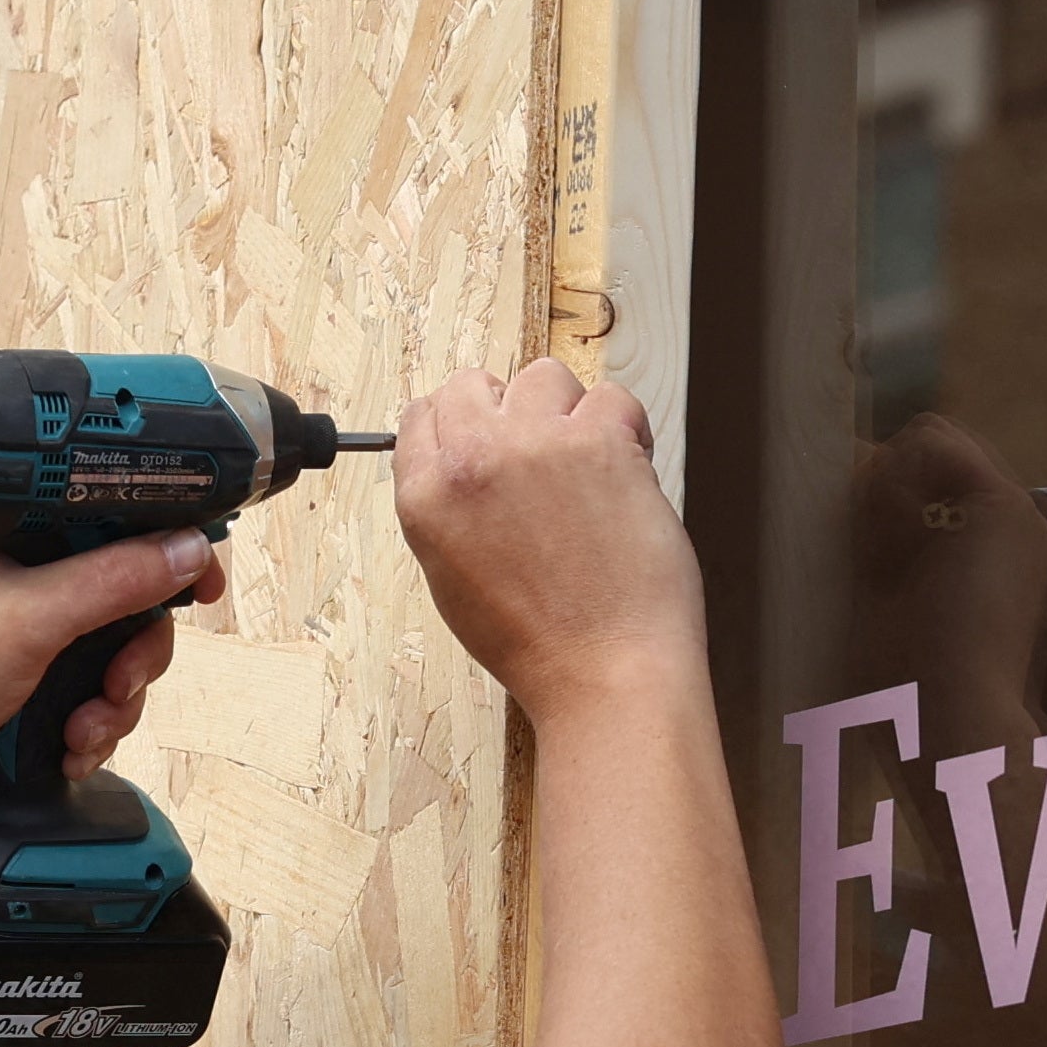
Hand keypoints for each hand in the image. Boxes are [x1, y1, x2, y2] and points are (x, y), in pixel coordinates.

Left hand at [0, 523, 227, 799]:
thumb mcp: (32, 617)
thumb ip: (116, 579)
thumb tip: (187, 548)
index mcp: (18, 529)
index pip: (115, 520)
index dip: (166, 555)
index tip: (201, 589)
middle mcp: (21, 573)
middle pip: (124, 600)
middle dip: (133, 657)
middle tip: (120, 685)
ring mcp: (19, 629)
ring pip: (108, 656)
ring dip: (110, 703)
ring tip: (81, 731)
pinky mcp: (17, 679)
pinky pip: (81, 694)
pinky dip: (86, 726)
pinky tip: (67, 749)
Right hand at [396, 359, 700, 714]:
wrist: (606, 670)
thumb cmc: (539, 643)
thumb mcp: (453, 579)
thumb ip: (449, 509)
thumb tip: (464, 463)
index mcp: (427, 497)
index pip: (422, 416)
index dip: (458, 423)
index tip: (483, 436)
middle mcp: (474, 459)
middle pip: (474, 384)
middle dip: (505, 409)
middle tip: (538, 451)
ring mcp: (537, 443)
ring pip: (544, 377)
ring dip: (565, 411)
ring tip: (585, 463)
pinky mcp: (602, 440)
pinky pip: (611, 397)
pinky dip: (623, 427)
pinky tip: (624, 468)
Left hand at [849, 415, 1046, 735]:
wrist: (939, 728)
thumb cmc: (897, 695)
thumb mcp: (872, 596)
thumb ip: (872, 534)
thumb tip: (854, 454)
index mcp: (985, 558)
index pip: (922, 480)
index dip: (876, 502)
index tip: (866, 567)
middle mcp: (1010, 531)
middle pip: (922, 452)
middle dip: (877, 495)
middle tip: (878, 571)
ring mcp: (1017, 515)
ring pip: (924, 438)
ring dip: (883, 494)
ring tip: (892, 566)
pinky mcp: (1008, 506)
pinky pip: (928, 439)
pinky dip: (892, 485)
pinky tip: (900, 548)